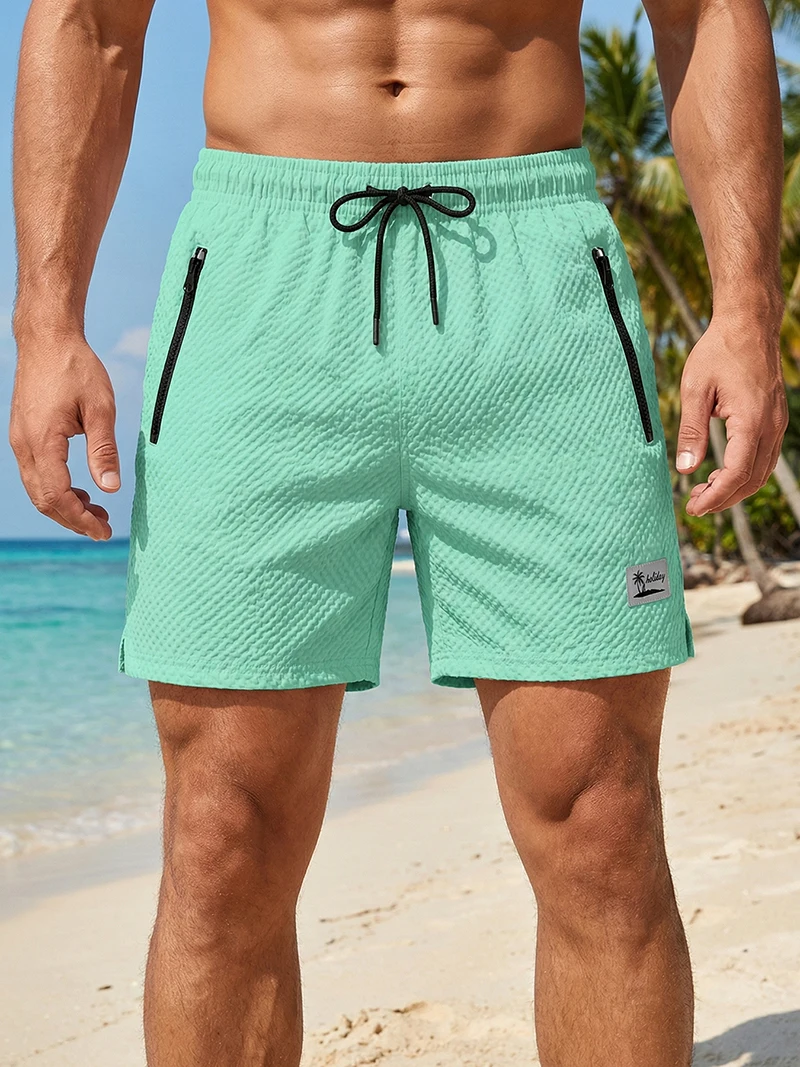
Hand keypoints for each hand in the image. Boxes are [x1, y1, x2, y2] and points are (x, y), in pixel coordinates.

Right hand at [9, 335, 119, 539]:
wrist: (47, 339)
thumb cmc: (76, 368)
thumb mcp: (100, 408)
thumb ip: (104, 450)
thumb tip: (110, 489)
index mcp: (42, 442)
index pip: (58, 496)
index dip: (80, 519)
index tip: (104, 532)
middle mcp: (24, 446)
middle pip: (43, 500)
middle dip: (73, 519)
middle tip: (104, 528)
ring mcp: (20, 441)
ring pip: (37, 490)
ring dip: (66, 507)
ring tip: (97, 512)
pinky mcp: (24, 436)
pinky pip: (36, 475)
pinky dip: (57, 490)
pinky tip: (82, 490)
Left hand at [676, 311, 787, 516]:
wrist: (749, 325)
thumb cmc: (719, 352)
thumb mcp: (695, 390)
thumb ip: (691, 431)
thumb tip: (684, 469)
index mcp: (751, 421)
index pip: (736, 474)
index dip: (715, 497)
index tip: (693, 508)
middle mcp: (771, 426)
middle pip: (752, 480)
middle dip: (724, 499)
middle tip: (694, 505)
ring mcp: (777, 423)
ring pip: (762, 472)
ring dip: (735, 488)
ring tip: (704, 493)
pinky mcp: (774, 419)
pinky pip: (765, 457)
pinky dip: (745, 473)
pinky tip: (721, 473)